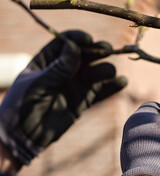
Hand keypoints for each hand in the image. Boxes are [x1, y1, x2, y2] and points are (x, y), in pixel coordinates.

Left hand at [0, 30, 126, 167]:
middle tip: (107, 50)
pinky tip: (121, 82)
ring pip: (96, 71)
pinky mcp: (84, 100)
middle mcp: (65, 69)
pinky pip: (101, 91)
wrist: (23, 136)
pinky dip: (112, 87)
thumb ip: (59, 67)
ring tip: (111, 73)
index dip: (78, 38)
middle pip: (86, 54)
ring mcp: (75, 84)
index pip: (65, 42)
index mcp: (48, 60)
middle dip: (98, 50)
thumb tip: (74, 46)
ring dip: (106, 69)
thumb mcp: (38, 83)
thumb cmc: (22, 105)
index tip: (88, 40)